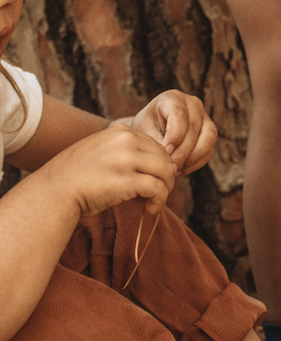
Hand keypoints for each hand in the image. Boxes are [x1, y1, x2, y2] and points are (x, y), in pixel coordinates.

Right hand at [38, 124, 176, 217]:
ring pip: (166, 172)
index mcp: (120, 131)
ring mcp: (126, 159)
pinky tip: (150, 208)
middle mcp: (125, 140)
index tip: (153, 180)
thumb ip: (128, 152)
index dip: (160, 165)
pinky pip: (158, 189)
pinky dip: (159, 200)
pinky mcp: (127, 180)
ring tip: (154, 202)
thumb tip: (164, 167)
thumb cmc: (78, 176)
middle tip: (157, 194)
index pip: (157, 146)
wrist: (54, 192)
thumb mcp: (102, 151)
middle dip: (166, 178)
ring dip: (166, 190)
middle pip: (165, 158)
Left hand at [129, 90, 216, 175]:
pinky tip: (182, 170)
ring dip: (193, 157)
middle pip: (195, 127)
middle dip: (183, 150)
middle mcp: (193, 104)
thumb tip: (170, 156)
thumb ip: (156, 141)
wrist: (151, 133)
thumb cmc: (145, 129)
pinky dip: (196, 162)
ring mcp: (205, 118)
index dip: (174, 135)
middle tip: (171, 166)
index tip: (166, 152)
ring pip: (208, 138)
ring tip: (176, 170)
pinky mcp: (209, 134)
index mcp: (173, 98)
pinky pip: (209, 150)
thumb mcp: (144, 132)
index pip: (179, 115)